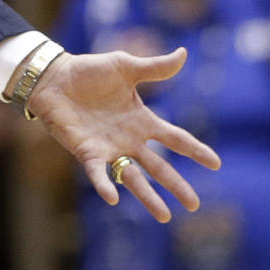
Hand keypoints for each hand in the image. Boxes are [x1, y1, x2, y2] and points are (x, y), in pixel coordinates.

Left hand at [27, 49, 220, 221]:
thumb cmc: (89, 71)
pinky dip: (105, 184)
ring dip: (149, 197)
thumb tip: (184, 53)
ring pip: (134, 177)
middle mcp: (129, 139)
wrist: (54, 77)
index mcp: (142, 120)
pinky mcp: (87, 152)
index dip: (194, 150)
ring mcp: (109, 148)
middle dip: (176, 185)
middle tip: (194, 205)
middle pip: (159, 166)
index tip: (215, 164)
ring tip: (165, 216)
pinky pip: (98, 172)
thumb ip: (154, 67)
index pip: (175, 138)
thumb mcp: (125, 66)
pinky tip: (113, 198)